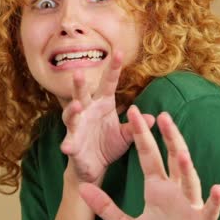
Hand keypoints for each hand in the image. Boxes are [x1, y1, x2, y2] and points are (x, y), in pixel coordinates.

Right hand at [59, 51, 154, 183]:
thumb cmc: (108, 145)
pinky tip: (67, 147)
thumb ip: (135, 126)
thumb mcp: (126, 135)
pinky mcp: (73, 145)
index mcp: (102, 104)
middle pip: (83, 94)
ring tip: (75, 106)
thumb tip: (152, 118)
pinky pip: (69, 143)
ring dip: (72, 111)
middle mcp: (87, 112)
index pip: (109, 83)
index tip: (120, 52)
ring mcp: (77, 128)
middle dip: (80, 85)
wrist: (94, 167)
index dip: (114, 68)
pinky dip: (68, 144)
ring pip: (71, 116)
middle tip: (79, 72)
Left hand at [77, 106, 219, 219]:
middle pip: (172, 161)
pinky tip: (217, 189)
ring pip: (190, 183)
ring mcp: (190, 208)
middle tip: (162, 115)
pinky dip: (214, 201)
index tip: (132, 111)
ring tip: (182, 153)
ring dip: (187, 169)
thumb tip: (81, 189)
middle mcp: (175, 193)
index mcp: (156, 190)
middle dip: (168, 140)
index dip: (140, 136)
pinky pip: (210, 211)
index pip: (148, 157)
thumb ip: (106, 208)